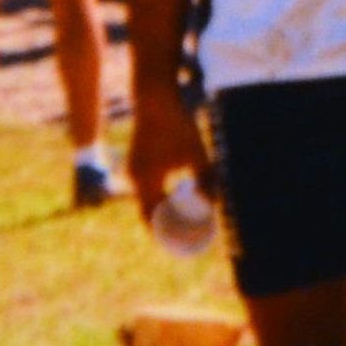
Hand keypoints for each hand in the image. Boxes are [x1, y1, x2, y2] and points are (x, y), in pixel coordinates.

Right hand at [128, 84, 208, 226]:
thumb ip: (206, 180)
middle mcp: (135, 179)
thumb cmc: (178, 125)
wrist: (155, 100)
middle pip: (148, 214)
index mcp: (147, 180)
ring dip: (162, 214)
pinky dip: (158, 200)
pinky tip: (175, 203)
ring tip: (182, 224)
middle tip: (184, 239)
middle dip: (165, 228)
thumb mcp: (197, 153)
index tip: (182, 245)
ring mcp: (133, 171)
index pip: (154, 218)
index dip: (167, 234)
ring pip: (146, 202)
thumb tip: (213, 206)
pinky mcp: (136, 164)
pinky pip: (146, 190)